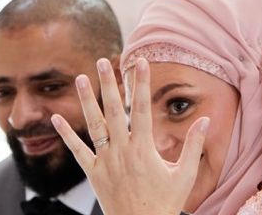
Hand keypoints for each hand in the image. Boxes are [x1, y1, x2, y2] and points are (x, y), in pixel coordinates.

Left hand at [51, 58, 208, 214]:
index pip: (141, 108)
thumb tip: (206, 119)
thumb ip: (193, 146)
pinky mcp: (93, 174)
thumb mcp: (184, 176)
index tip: (140, 62)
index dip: (141, 84)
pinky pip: (77, 152)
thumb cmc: (165, 204)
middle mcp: (121, 151)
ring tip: (80, 78)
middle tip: (102, 61)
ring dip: (86, 101)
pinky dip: (66, 135)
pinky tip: (56, 119)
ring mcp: (105, 161)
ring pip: (93, 126)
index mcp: (143, 149)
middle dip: (108, 84)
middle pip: (113, 110)